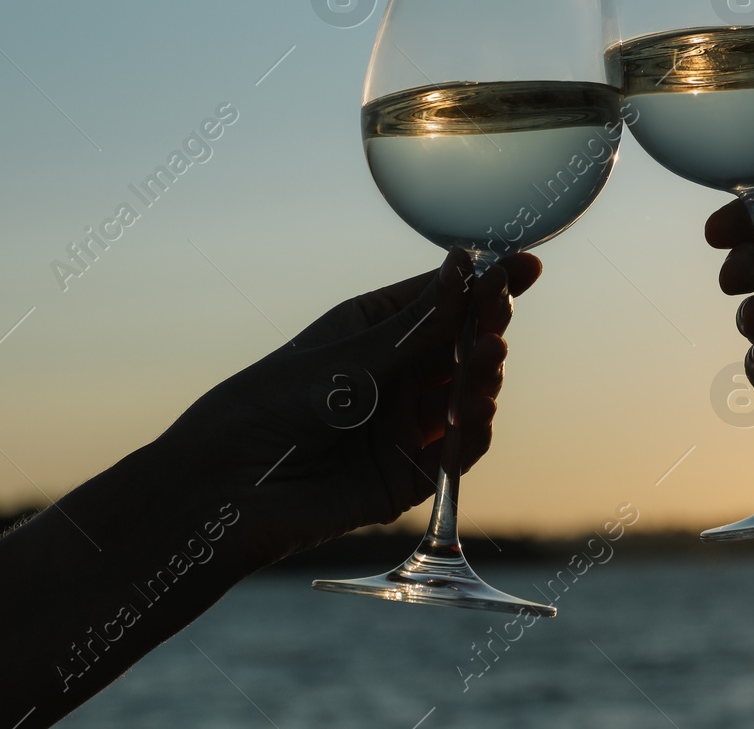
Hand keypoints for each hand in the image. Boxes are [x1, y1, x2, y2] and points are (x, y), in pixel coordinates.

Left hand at [150, 250, 541, 573]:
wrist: (227, 488)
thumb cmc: (272, 405)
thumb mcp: (349, 358)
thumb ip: (417, 325)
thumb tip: (466, 265)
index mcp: (373, 330)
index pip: (442, 301)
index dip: (486, 285)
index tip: (525, 267)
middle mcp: (395, 376)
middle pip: (460, 347)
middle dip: (486, 331)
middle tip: (498, 320)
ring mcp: (404, 426)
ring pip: (465, 398)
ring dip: (482, 379)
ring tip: (486, 360)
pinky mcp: (407, 477)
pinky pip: (456, 454)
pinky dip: (473, 434)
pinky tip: (478, 413)